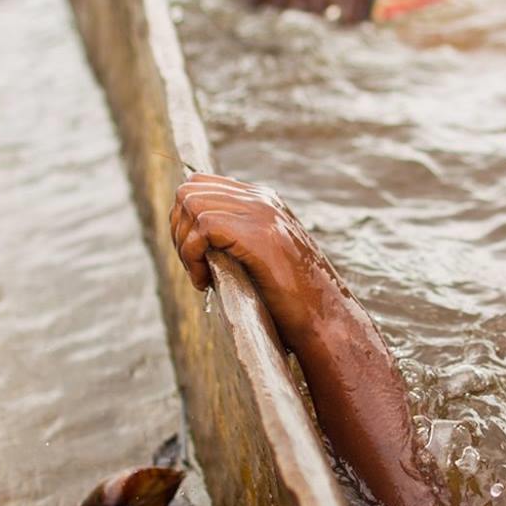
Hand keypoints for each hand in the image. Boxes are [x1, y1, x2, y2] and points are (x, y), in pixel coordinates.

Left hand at [169, 173, 336, 331]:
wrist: (326, 320)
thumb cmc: (292, 300)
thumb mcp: (259, 258)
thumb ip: (234, 238)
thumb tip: (190, 236)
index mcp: (263, 201)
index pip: (201, 185)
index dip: (184, 221)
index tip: (194, 258)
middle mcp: (262, 199)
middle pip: (190, 189)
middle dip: (178, 230)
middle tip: (194, 268)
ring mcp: (263, 213)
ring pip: (192, 202)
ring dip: (184, 244)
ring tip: (201, 276)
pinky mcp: (260, 234)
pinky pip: (203, 227)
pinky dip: (192, 256)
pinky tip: (207, 282)